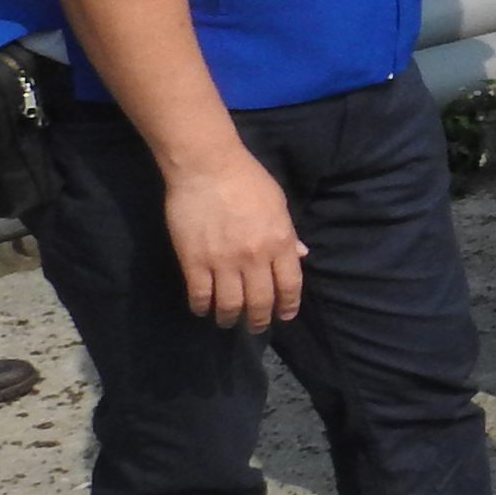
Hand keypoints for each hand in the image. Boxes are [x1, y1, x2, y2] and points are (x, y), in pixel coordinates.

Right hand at [163, 141, 304, 332]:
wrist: (207, 167)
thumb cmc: (248, 180)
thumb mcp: (278, 205)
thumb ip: (289, 234)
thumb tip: (301, 256)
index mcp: (280, 242)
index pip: (290, 285)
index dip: (288, 305)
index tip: (284, 315)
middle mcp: (255, 258)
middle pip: (260, 302)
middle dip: (258, 320)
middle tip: (255, 327)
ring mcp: (223, 261)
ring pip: (230, 304)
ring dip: (230, 318)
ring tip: (228, 321)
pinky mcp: (194, 261)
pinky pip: (200, 295)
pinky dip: (202, 307)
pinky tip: (203, 309)